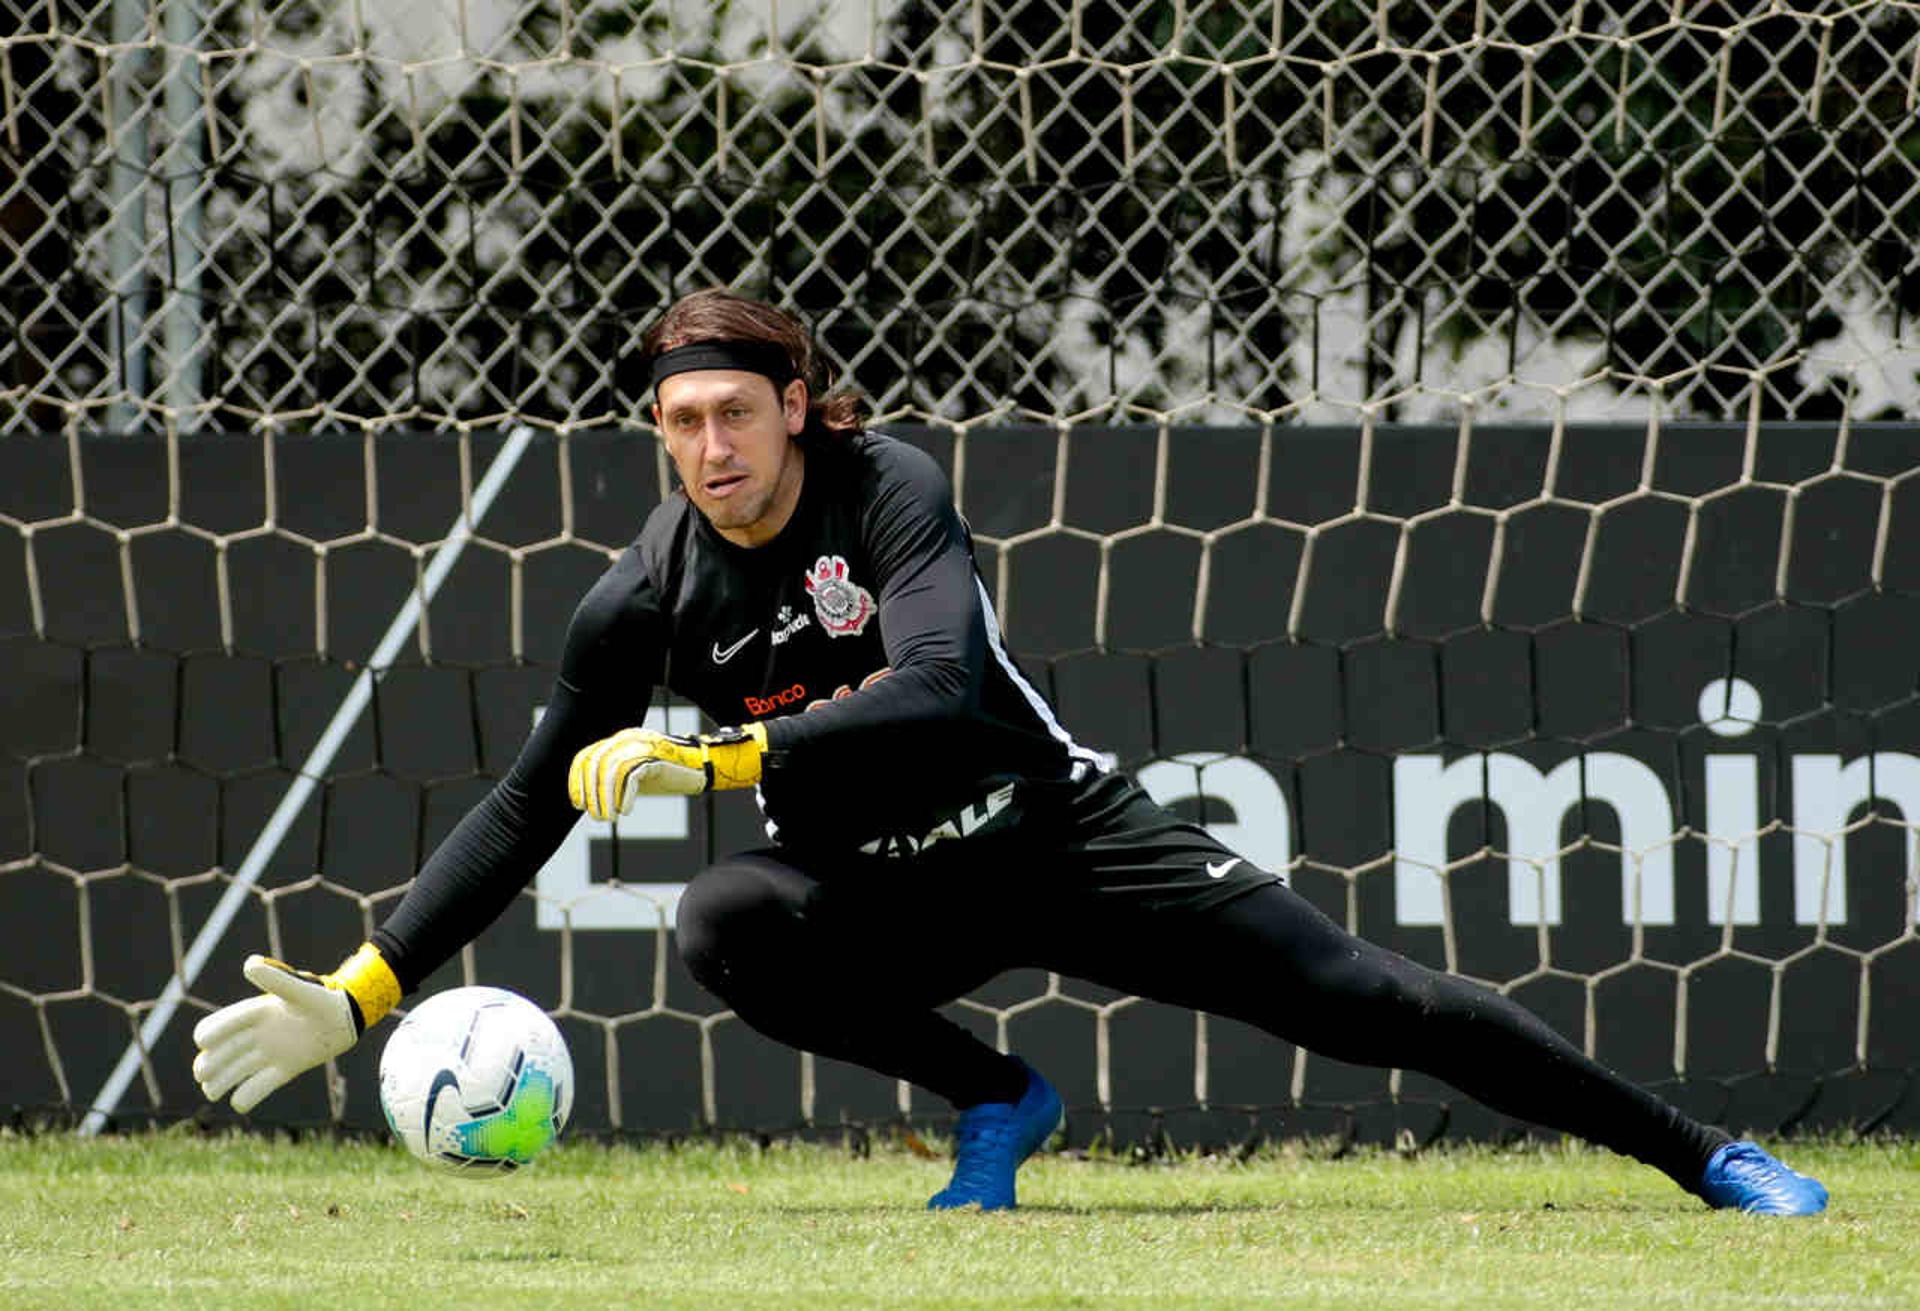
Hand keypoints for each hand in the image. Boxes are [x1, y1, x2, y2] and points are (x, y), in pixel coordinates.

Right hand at [192, 945, 399, 1112]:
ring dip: (220, 1083)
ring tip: (212, 1092)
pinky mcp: (283, 1070)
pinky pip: (258, 1087)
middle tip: (203, 1074)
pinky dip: (247, 1096)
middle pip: (221, 1053)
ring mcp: (269, 1054)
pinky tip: (240, 1101)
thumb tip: (249, 965)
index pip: (221, 1024)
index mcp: (256, 1013)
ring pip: (234, 1072)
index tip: (203, 1042)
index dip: (210, 1032)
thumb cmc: (323, 999)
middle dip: (208, 1064)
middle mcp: (257, 1035)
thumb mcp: (300, 991)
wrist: (347, 1019)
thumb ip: (276, 981)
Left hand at [567, 722, 767, 818]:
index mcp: (620, 740)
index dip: (578, 782)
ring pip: (611, 770)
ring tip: (609, 818)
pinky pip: (632, 775)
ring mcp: (642, 745)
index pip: (588, 756)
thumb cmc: (669, 776)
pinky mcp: (656, 757)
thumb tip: (592, 798)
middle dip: (591, 793)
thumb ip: (616, 779)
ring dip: (605, 798)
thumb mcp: (636, 776)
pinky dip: (625, 796)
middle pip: (596, 763)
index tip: (578, 804)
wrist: (703, 769)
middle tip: (597, 817)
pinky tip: (626, 811)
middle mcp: (628, 738)